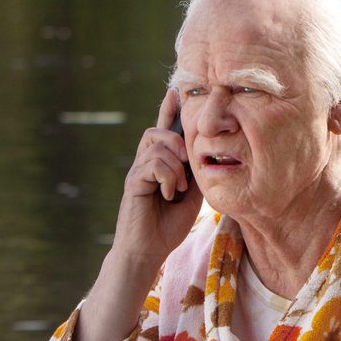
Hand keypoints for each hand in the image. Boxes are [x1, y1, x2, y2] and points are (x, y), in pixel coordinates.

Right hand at [109, 88, 203, 269]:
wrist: (148, 251)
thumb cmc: (168, 225)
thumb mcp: (192, 195)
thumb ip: (196, 173)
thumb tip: (207, 152)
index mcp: (160, 164)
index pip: (164, 130)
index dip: (168, 109)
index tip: (175, 89)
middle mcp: (145, 163)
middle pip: (157, 131)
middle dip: (177, 140)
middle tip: (186, 163)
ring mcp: (137, 171)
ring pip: (157, 146)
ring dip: (175, 167)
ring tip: (177, 189)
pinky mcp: (132, 182)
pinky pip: (153, 164)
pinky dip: (167, 178)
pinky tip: (168, 195)